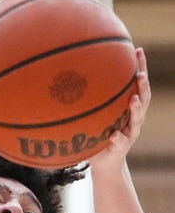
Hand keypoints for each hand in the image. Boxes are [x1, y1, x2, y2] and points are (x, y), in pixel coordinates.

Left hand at [89, 47, 149, 172]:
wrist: (103, 162)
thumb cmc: (97, 133)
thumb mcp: (94, 113)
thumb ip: (89, 98)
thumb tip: (69, 73)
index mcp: (128, 107)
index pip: (137, 84)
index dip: (140, 67)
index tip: (139, 50)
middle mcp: (133, 118)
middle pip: (144, 98)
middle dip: (143, 86)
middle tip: (140, 74)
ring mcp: (130, 132)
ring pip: (138, 119)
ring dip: (136, 109)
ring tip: (133, 100)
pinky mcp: (121, 147)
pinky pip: (121, 142)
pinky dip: (118, 138)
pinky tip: (114, 135)